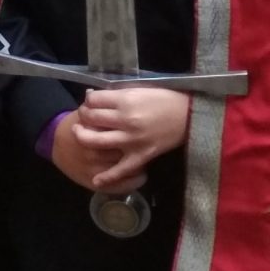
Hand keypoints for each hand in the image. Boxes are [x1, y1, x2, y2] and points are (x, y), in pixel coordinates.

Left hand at [50, 87, 190, 193]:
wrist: (189, 115)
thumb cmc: (164, 99)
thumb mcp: (139, 90)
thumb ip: (116, 94)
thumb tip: (92, 97)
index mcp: (125, 100)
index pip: (93, 100)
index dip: (87, 100)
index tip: (90, 103)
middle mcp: (125, 120)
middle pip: (91, 119)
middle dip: (83, 116)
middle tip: (84, 117)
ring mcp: (131, 140)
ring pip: (96, 141)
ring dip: (82, 138)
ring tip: (79, 135)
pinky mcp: (140, 156)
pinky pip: (121, 169)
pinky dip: (107, 177)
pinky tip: (96, 180)